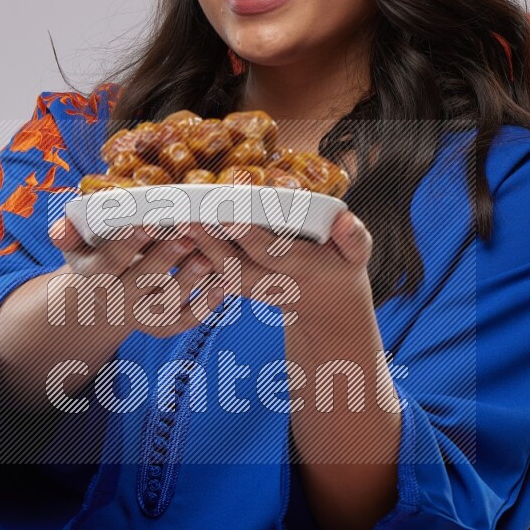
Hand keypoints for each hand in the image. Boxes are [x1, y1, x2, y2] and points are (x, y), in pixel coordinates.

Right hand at [48, 216, 212, 339]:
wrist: (104, 292)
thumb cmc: (97, 252)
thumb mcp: (77, 242)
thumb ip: (69, 232)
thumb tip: (59, 230)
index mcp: (93, 275)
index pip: (107, 263)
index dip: (126, 245)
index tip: (146, 223)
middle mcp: (116, 300)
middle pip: (138, 283)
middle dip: (163, 259)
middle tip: (186, 236)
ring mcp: (140, 315)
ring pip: (164, 305)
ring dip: (187, 282)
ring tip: (208, 258)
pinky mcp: (163, 325)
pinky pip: (183, 321)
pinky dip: (204, 307)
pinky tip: (222, 285)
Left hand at [185, 208, 372, 338]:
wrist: (327, 310)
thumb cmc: (341, 271)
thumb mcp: (357, 256)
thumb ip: (353, 238)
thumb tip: (344, 219)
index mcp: (300, 270)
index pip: (273, 254)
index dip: (251, 239)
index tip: (230, 219)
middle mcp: (272, 282)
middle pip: (236, 266)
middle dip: (211, 245)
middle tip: (185, 220)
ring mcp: (254, 288)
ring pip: (219, 273)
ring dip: (195, 251)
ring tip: (171, 225)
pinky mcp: (240, 287)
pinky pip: (213, 276)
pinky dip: (192, 262)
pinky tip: (172, 239)